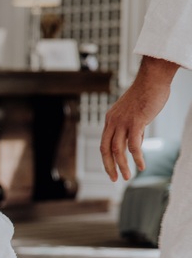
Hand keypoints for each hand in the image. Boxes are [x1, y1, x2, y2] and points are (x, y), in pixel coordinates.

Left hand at [100, 56, 177, 181]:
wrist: (153, 78)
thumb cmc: (147, 94)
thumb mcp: (134, 114)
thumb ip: (132, 129)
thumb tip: (135, 144)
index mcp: (110, 120)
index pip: (104, 144)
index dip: (106, 159)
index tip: (111, 170)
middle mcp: (113, 122)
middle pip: (106, 150)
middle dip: (109, 167)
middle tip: (114, 179)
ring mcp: (123, 122)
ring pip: (118, 150)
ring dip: (123, 165)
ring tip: (128, 176)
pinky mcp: (136, 122)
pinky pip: (134, 146)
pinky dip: (137, 158)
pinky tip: (141, 166)